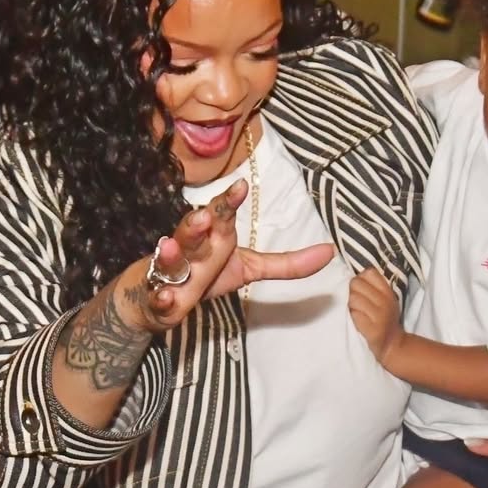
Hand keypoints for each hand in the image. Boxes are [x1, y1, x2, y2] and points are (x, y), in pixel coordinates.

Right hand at [115, 177, 334, 333]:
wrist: (158, 299)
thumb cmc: (205, 275)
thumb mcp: (248, 268)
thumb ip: (287, 264)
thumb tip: (330, 252)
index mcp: (212, 238)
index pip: (219, 215)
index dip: (228, 202)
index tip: (241, 187)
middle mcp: (190, 250)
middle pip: (192, 233)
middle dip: (196, 223)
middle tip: (205, 216)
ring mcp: (170, 273)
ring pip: (168, 260)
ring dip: (170, 253)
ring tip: (170, 246)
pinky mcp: (157, 298)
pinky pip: (157, 298)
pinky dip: (159, 298)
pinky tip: (165, 298)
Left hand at [348, 267, 402, 365]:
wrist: (391, 345)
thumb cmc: (383, 320)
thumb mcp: (384, 299)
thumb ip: (372, 287)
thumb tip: (350, 275)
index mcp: (388, 291)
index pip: (369, 272)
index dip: (360, 279)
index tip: (360, 290)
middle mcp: (385, 300)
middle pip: (356, 283)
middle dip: (351, 292)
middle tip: (355, 304)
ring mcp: (380, 315)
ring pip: (353, 298)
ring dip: (349, 305)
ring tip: (355, 313)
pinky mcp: (373, 329)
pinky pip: (353, 314)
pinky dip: (351, 317)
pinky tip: (355, 322)